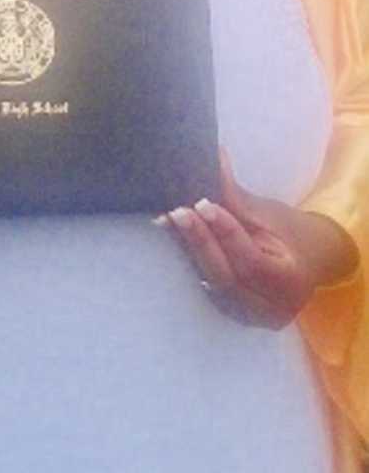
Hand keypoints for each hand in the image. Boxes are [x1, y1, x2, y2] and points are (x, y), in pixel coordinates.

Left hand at [160, 151, 357, 328]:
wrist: (306, 259)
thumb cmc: (287, 231)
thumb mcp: (266, 212)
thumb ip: (234, 193)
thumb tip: (211, 156)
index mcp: (290, 282)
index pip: (251, 262)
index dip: (225, 233)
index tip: (202, 203)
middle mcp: (271, 309)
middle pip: (227, 278)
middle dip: (199, 243)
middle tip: (176, 211)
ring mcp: (250, 317)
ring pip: (212, 284)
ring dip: (187, 251)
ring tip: (167, 221)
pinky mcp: (232, 314)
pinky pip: (207, 288)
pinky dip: (190, 262)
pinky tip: (173, 239)